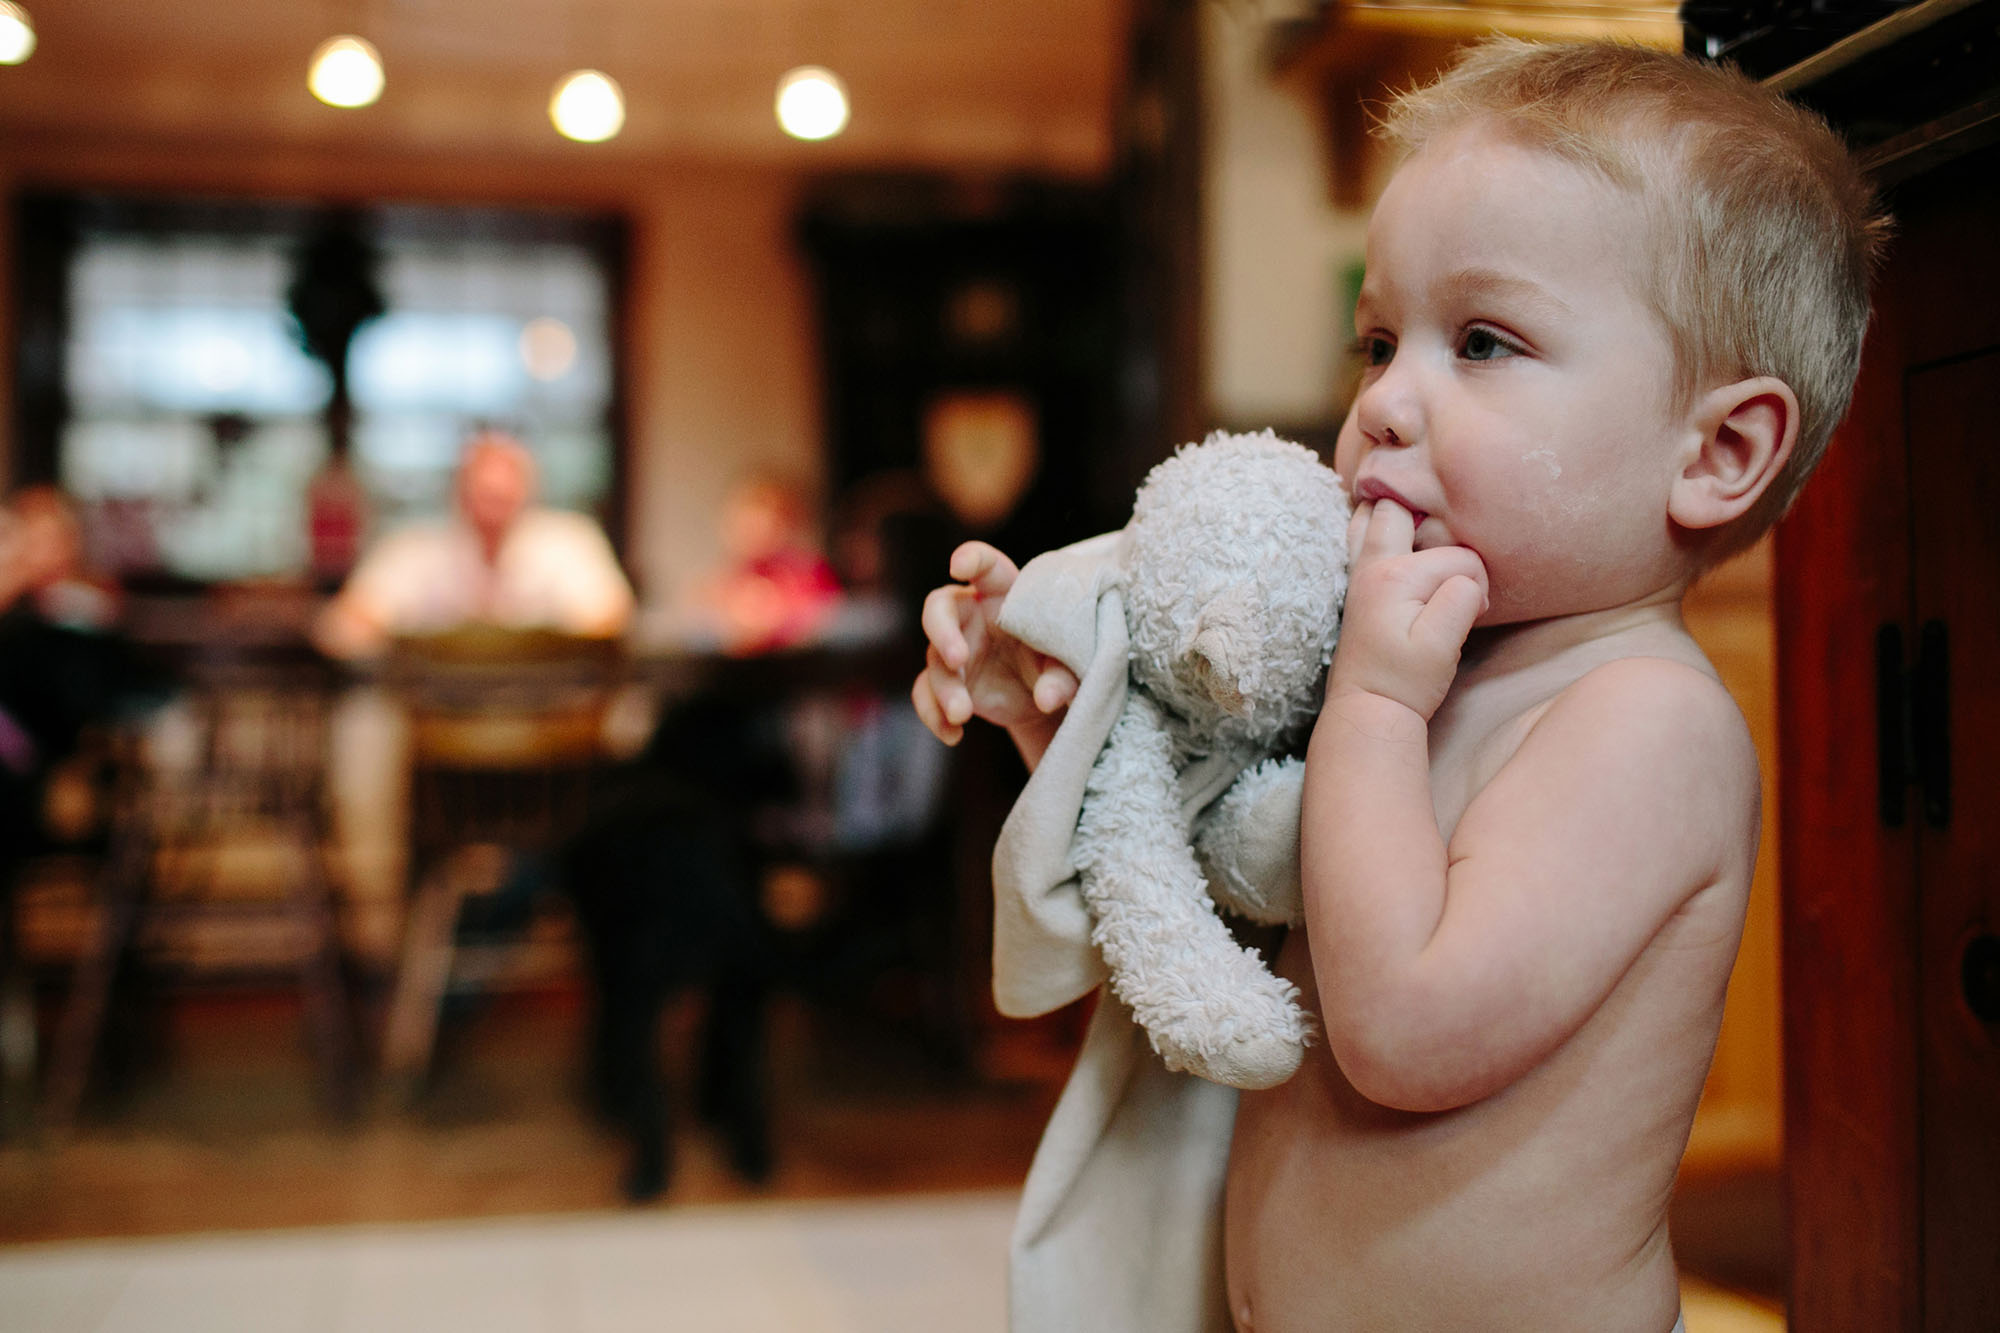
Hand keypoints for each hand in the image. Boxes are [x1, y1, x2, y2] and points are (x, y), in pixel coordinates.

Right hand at [912, 541, 1078, 745]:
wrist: (1048, 698)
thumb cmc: (1060, 660)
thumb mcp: (1070, 664)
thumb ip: (1062, 677)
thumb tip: (1048, 699)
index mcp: (1006, 592)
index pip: (985, 565)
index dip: (970, 559)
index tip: (958, 567)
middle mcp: (972, 614)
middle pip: (939, 608)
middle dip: (942, 631)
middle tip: (958, 658)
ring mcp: (955, 647)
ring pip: (934, 660)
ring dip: (944, 689)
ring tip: (961, 715)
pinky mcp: (949, 681)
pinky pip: (926, 694)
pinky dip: (933, 715)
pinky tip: (952, 735)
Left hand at [1327, 499, 1488, 719]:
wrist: (1368, 709)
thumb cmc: (1404, 681)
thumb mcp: (1442, 645)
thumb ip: (1461, 600)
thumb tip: (1470, 580)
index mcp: (1395, 577)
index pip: (1457, 557)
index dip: (1476, 579)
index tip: (1474, 610)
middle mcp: (1371, 567)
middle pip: (1396, 509)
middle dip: (1421, 508)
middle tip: (1438, 518)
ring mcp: (1360, 575)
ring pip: (1369, 518)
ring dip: (1390, 510)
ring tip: (1410, 507)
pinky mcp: (1359, 588)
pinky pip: (1361, 539)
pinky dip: (1373, 527)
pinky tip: (1386, 526)